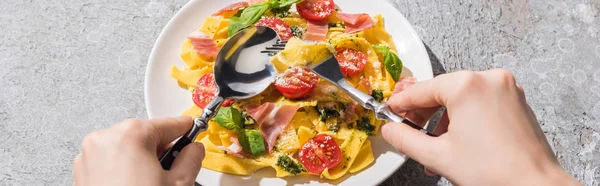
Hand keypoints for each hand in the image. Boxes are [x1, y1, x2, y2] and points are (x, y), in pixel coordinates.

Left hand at [73, 116, 204, 185]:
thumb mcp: (179, 184)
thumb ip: (192, 158)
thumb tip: (194, 150)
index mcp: (130, 135)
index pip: (168, 124)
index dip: (186, 129)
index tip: (193, 131)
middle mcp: (105, 139)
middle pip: (145, 134)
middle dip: (161, 149)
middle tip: (172, 169)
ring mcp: (89, 156)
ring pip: (125, 147)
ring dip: (142, 159)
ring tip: (152, 182)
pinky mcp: (82, 173)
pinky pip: (110, 161)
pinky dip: (124, 168)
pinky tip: (135, 185)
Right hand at [382, 69, 579, 184]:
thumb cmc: (495, 172)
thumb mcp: (437, 155)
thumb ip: (406, 139)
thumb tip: (391, 131)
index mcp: (467, 86)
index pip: (422, 90)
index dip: (402, 103)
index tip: (391, 109)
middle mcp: (489, 80)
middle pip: (442, 90)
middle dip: (423, 113)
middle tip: (408, 128)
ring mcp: (506, 89)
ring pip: (462, 97)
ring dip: (443, 119)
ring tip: (434, 144)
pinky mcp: (516, 101)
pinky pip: (480, 102)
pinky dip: (465, 118)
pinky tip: (456, 140)